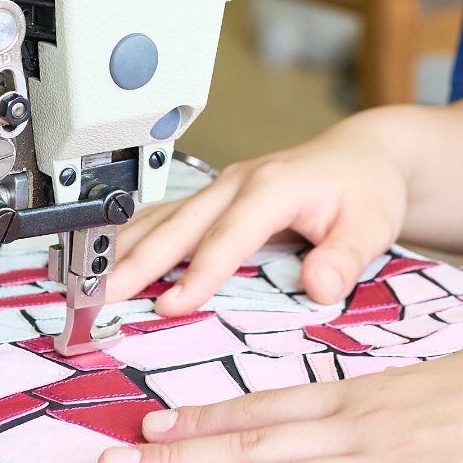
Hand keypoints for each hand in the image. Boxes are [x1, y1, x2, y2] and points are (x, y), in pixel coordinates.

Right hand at [106, 113, 413, 312]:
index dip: (200, 272)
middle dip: (140, 260)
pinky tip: (112, 263)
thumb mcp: (372, 223)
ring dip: (127, 249)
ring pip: (164, 217)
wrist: (364, 157)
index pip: (231, 235)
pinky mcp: (216, 198)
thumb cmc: (367, 189)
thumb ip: (346, 256)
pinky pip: (168, 217)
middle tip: (103, 296)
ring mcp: (223, 187)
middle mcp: (240, 181)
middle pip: (180, 223)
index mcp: (274, 186)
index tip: (172, 306)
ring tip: (90, 284)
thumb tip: (318, 286)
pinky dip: (136, 239)